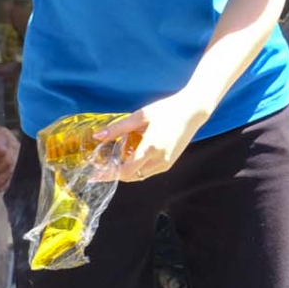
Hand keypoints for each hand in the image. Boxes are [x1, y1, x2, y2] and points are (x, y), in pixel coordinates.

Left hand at [96, 92, 211, 182]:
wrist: (193, 111)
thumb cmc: (167, 110)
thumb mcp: (139, 116)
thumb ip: (117, 128)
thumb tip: (97, 136)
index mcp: (150, 148)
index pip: (125, 171)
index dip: (109, 175)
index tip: (95, 176)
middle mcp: (158, 160)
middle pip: (131, 177)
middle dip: (114, 174)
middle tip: (101, 169)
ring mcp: (166, 163)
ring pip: (140, 176)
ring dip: (126, 172)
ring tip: (113, 162)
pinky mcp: (169, 163)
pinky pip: (148, 172)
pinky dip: (137, 169)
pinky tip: (130, 157)